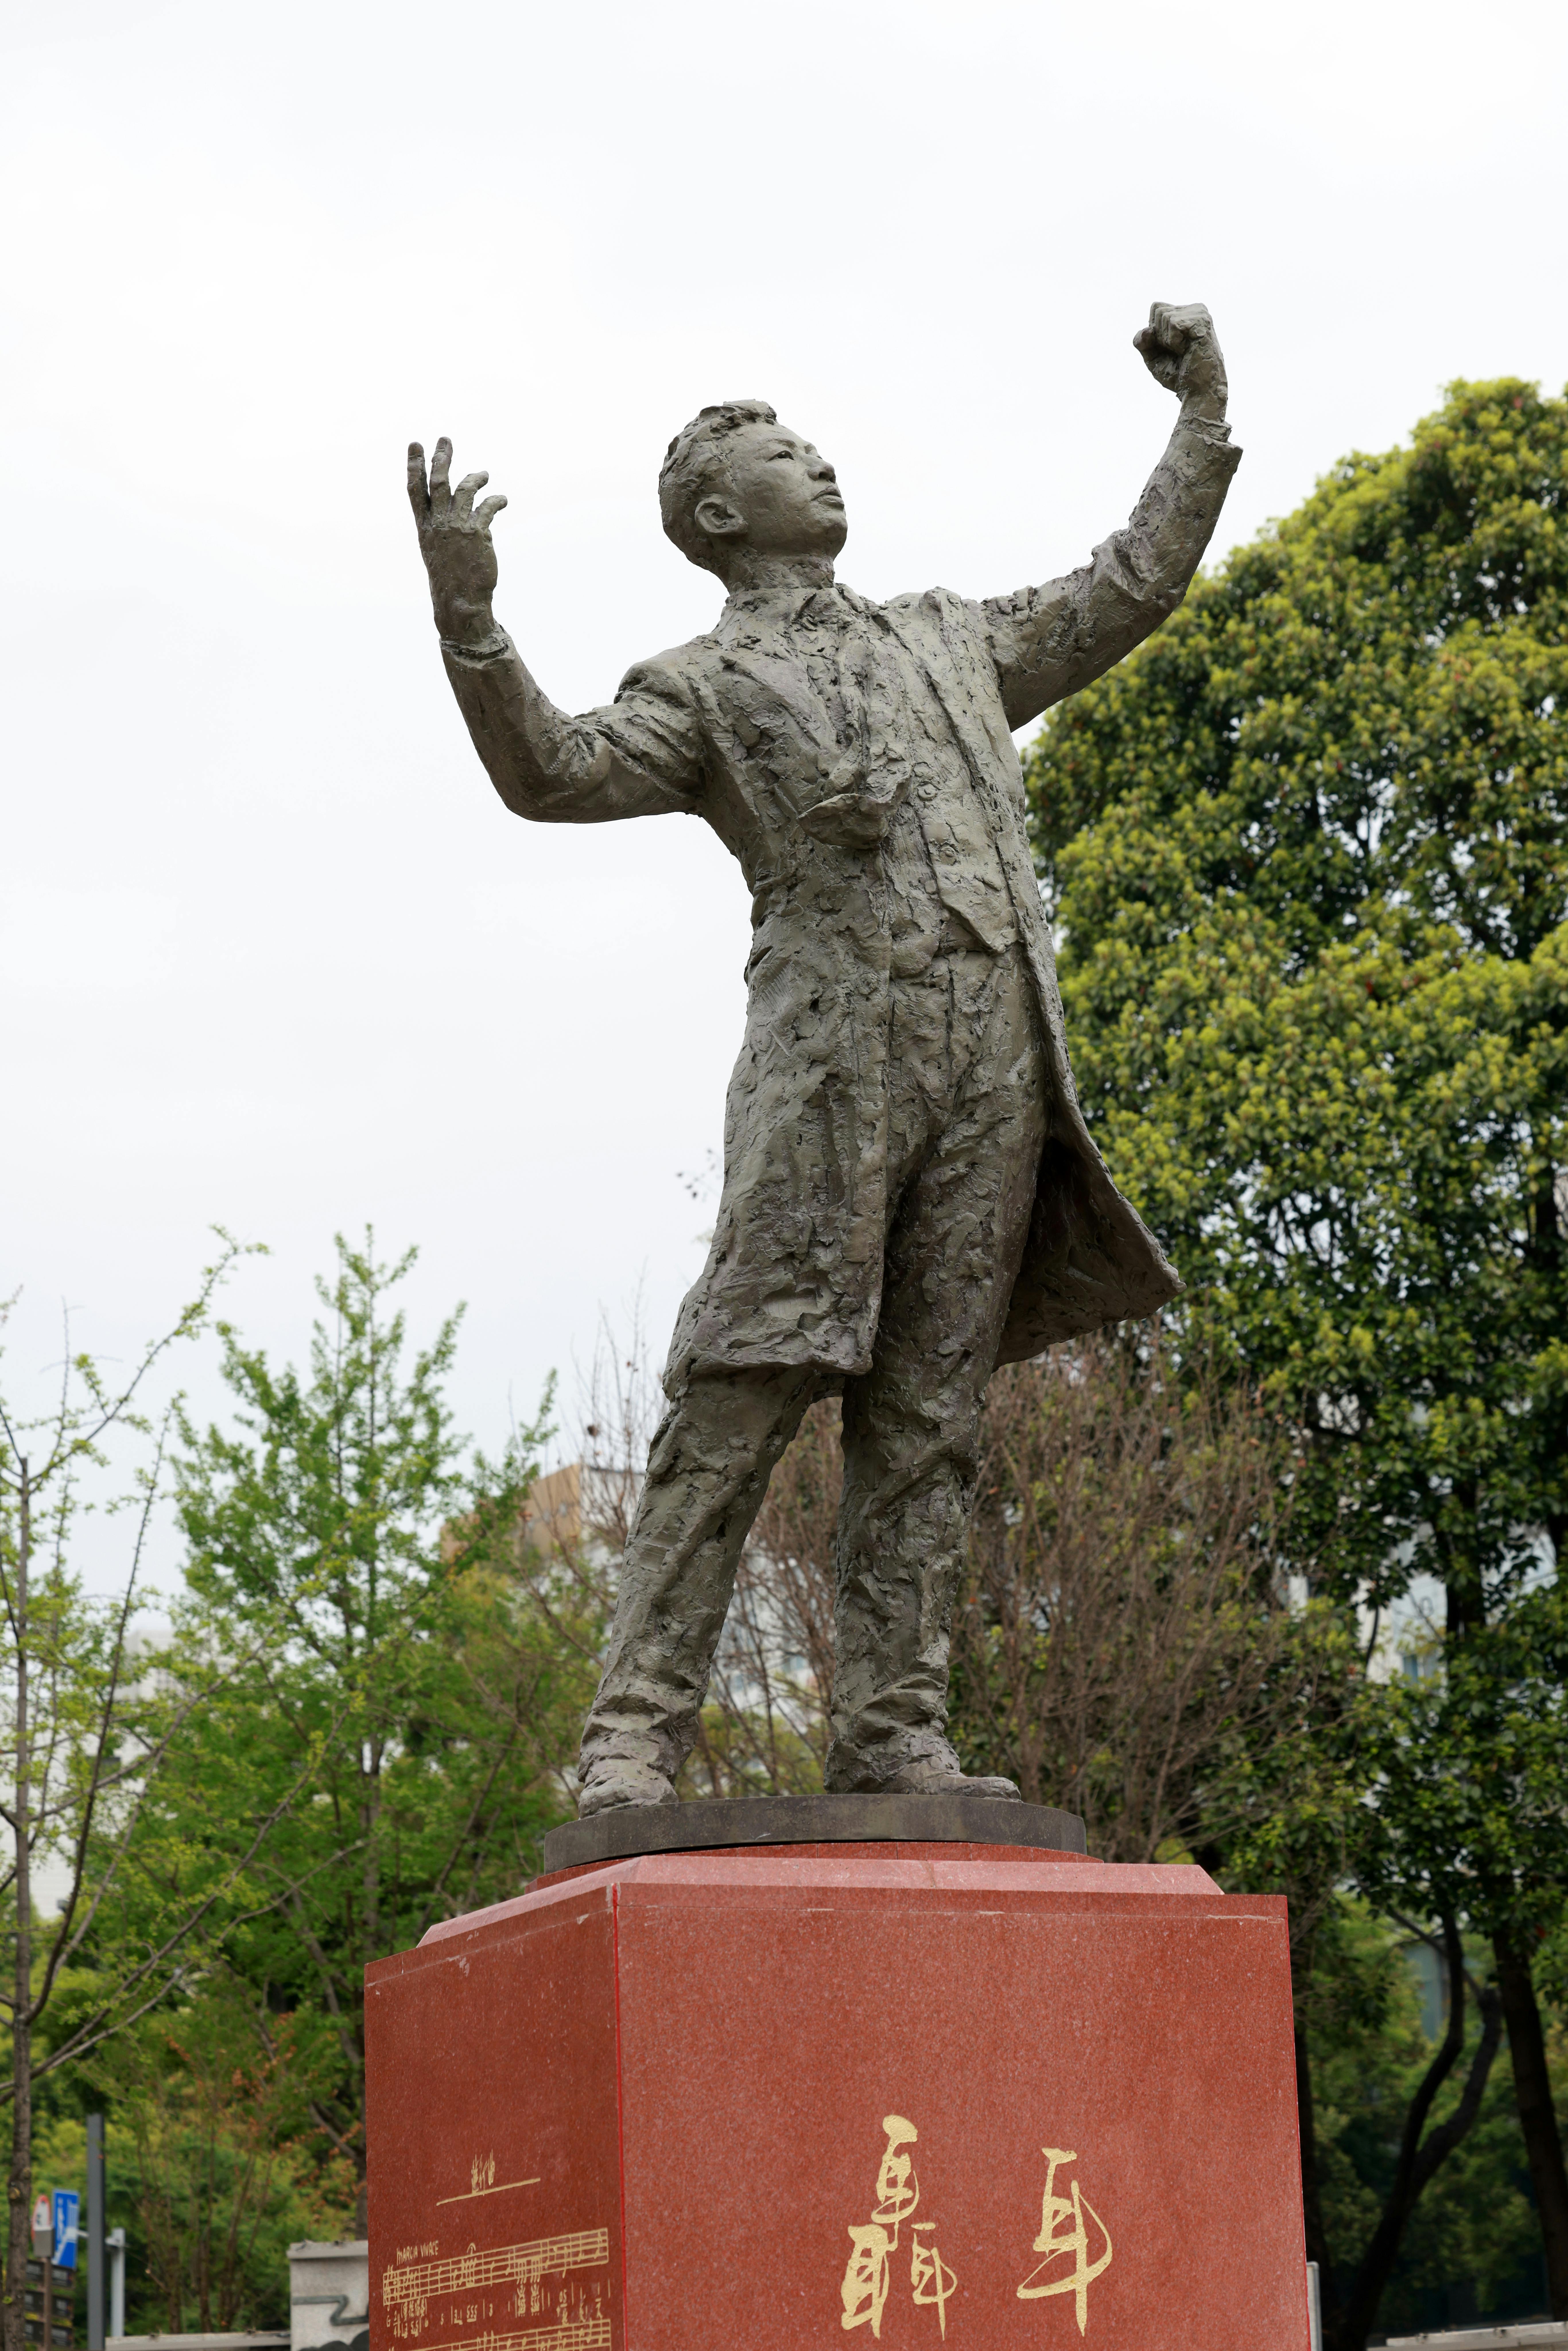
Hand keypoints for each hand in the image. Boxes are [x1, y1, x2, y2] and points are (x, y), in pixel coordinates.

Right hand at [407, 437, 508, 647]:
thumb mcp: (441, 553)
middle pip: (438, 483)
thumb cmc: (452, 581)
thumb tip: (473, 511)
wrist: (461, 603)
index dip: (415, 466)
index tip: (416, 444)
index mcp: (425, 529)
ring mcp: (457, 527)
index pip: (415, 491)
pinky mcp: (477, 533)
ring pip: (465, 489)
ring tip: (484, 474)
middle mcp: (438, 525)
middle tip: (445, 439)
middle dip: (441, 458)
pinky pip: (487, 506)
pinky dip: (496, 499)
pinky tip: (503, 499)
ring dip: (475, 477)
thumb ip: (450, 529)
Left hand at [1134, 303, 1227, 422]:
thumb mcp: (1152, 357)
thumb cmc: (1177, 375)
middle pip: (1157, 310)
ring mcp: (1199, 313)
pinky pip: (1173, 323)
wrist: (1196, 392)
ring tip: (1184, 351)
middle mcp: (1193, 310)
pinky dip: (1174, 341)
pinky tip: (1187, 350)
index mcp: (1184, 315)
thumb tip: (1147, 330)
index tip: (1167, 348)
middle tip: (1177, 351)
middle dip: (1159, 336)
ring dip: (1167, 340)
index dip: (1153, 331)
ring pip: (1164, 315)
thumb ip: (1142, 341)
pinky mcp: (1202, 321)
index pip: (1156, 307)